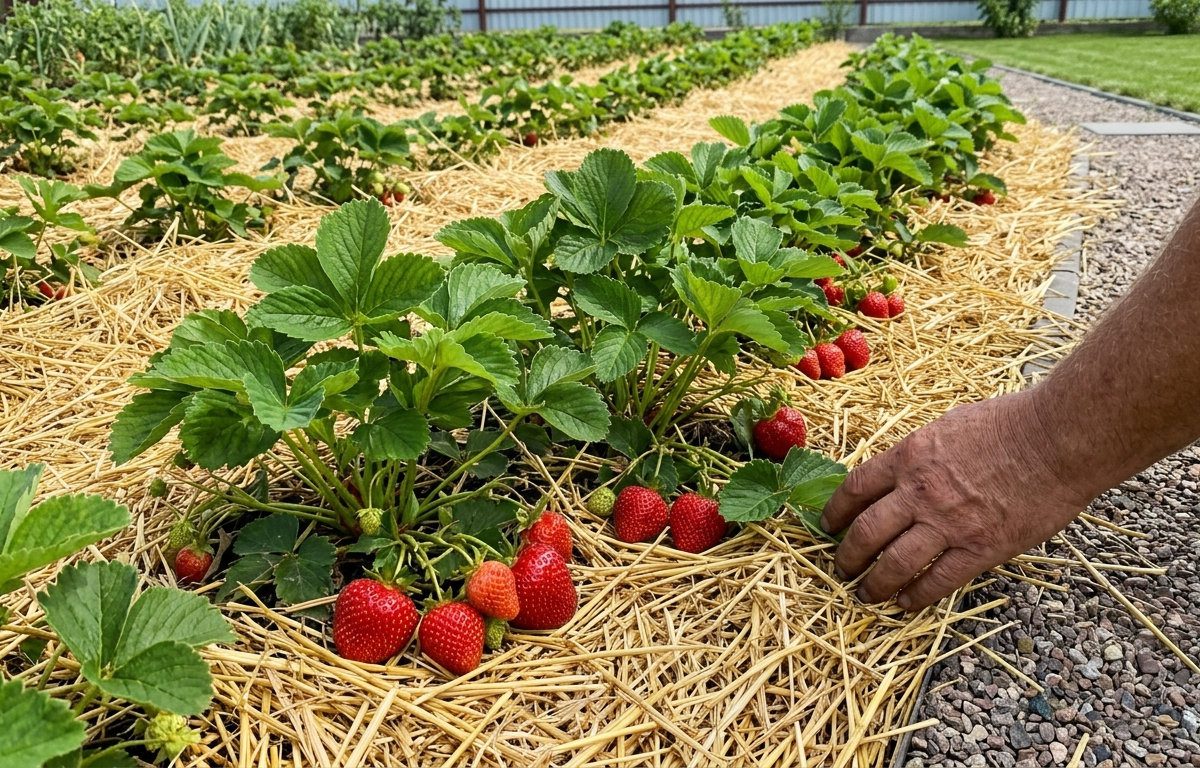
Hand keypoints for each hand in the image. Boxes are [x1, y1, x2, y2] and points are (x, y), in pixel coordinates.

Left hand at [820, 391, 1091, 610]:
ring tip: (865, 594)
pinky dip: (916, 597)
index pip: (855, 489)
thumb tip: (904, 467)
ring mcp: (947, 524)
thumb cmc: (1010, 423)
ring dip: (874, 584)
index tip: (828, 526)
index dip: (835, 512)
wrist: (1057, 439)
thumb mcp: (948, 425)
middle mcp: (919, 492)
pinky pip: (937, 582)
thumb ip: (921, 452)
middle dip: (846, 556)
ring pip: (894, 565)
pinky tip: (905, 603)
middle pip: (866, 532)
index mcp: (908, 457)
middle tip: (840, 569)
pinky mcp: (980, 549)